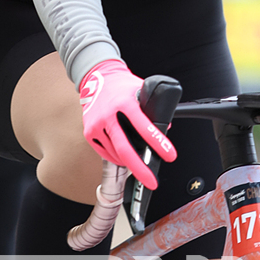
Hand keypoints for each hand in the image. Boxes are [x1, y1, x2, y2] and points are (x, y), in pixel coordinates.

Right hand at [78, 59, 177, 188]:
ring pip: (116, 153)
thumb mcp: (141, 90)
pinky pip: (105, 153)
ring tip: (140, 166)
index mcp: (125, 102)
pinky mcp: (89, 132)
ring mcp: (96, 124)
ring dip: (130, 163)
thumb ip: (153, 108)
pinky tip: (125, 159)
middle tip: (151, 181)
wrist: (97, 77)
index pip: (144, 126)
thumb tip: (166, 128)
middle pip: (125, 148)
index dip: (158, 143)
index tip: (170, 155)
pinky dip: (117, 158)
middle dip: (140, 168)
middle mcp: (109, 114)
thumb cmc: (122, 85)